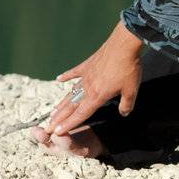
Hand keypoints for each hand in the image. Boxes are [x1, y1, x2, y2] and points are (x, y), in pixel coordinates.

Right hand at [31, 22, 143, 159]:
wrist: (123, 45)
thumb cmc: (128, 69)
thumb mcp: (131, 90)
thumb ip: (126, 105)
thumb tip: (124, 114)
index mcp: (97, 96)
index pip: (80, 115)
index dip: (69, 125)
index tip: (56, 132)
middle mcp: (87, 88)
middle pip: (71, 106)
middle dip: (59, 118)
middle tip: (48, 126)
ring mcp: (86, 75)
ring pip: (71, 92)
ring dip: (62, 103)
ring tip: (53, 112)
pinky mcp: (87, 64)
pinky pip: (74, 72)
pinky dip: (66, 76)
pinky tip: (58, 79)